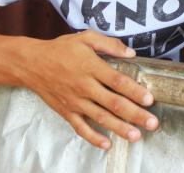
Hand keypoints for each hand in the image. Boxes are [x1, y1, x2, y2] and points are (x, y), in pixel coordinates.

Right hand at [19, 30, 157, 149]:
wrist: (31, 63)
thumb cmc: (61, 49)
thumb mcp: (85, 38)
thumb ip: (109, 44)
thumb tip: (131, 53)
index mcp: (91, 67)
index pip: (117, 81)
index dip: (134, 91)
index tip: (149, 99)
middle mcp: (84, 86)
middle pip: (113, 103)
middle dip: (134, 114)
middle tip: (152, 122)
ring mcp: (75, 101)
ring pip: (100, 118)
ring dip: (119, 128)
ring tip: (136, 136)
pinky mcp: (66, 112)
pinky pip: (81, 128)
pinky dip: (93, 138)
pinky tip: (107, 144)